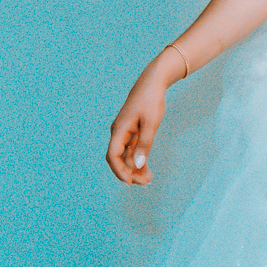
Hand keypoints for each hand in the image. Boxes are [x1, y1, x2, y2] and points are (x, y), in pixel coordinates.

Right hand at [107, 64, 172, 185]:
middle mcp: (118, 133)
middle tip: (145, 183)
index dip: (119, 171)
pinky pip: (132, 149)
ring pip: (126, 155)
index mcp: (119, 130)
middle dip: (129, 172)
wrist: (153, 82)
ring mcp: (125, 132)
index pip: (113, 156)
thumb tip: (137, 165)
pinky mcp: (132, 131)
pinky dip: (138, 159)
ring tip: (148, 180)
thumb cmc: (151, 100)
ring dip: (135, 168)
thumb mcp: (151, 123)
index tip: (129, 183)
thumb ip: (144, 144)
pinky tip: (146, 169)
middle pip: (119, 159)